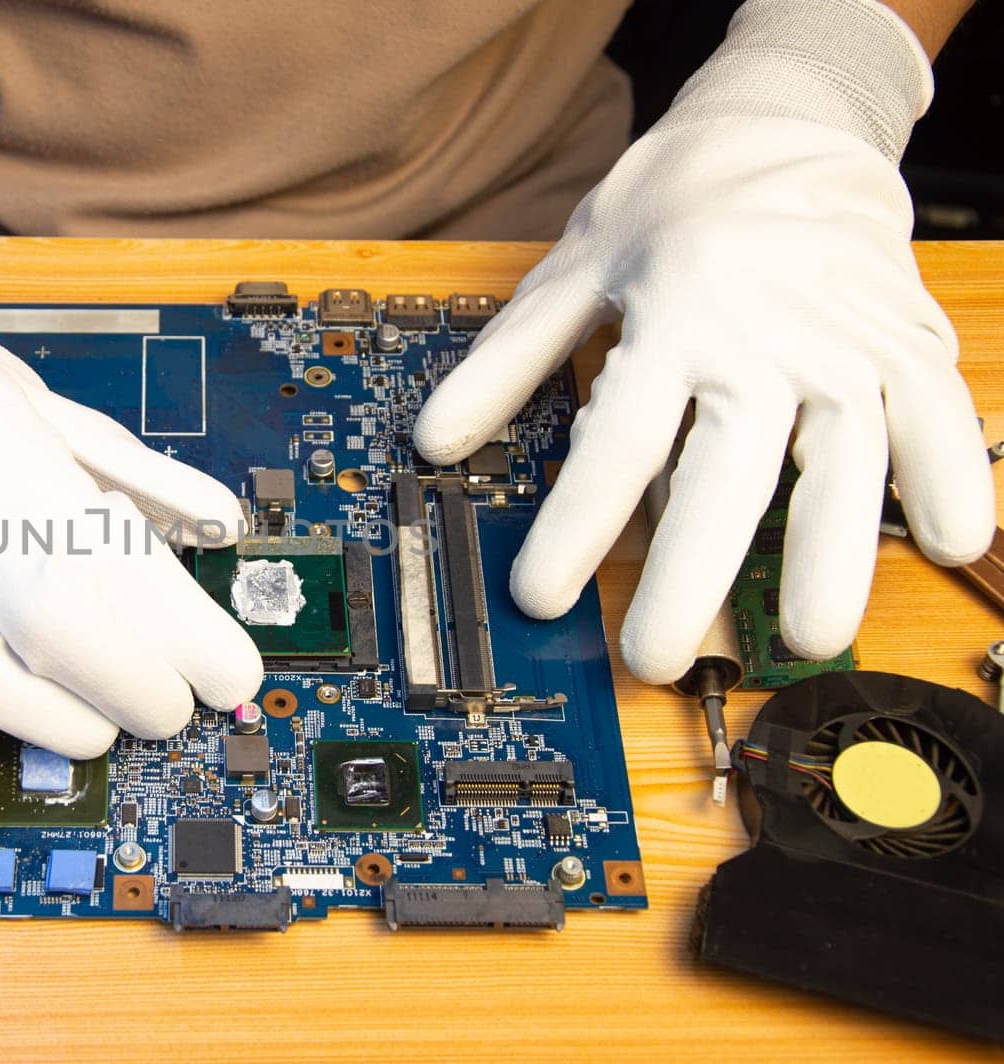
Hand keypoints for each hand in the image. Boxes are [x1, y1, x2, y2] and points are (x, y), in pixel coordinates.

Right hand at [0, 167, 261, 798]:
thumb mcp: (41, 400)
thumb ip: (134, 470)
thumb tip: (222, 521)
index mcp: (6, 446)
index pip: (118, 563)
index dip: (188, 637)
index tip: (230, 675)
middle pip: (56, 625)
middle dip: (137, 688)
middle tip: (167, 707)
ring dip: (53, 724)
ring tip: (92, 728)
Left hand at [414, 0, 993, 683]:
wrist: (784, 123)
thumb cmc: (671, 205)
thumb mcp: (570, 270)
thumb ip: (505, 362)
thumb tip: (434, 441)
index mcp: (672, 318)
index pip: (617, 442)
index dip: (574, 526)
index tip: (539, 594)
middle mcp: (763, 336)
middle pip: (727, 472)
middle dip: (689, 574)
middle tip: (654, 652)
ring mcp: (844, 340)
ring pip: (846, 458)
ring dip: (833, 552)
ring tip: (809, 634)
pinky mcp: (906, 341)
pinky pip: (940, 414)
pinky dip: (953, 475)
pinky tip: (951, 545)